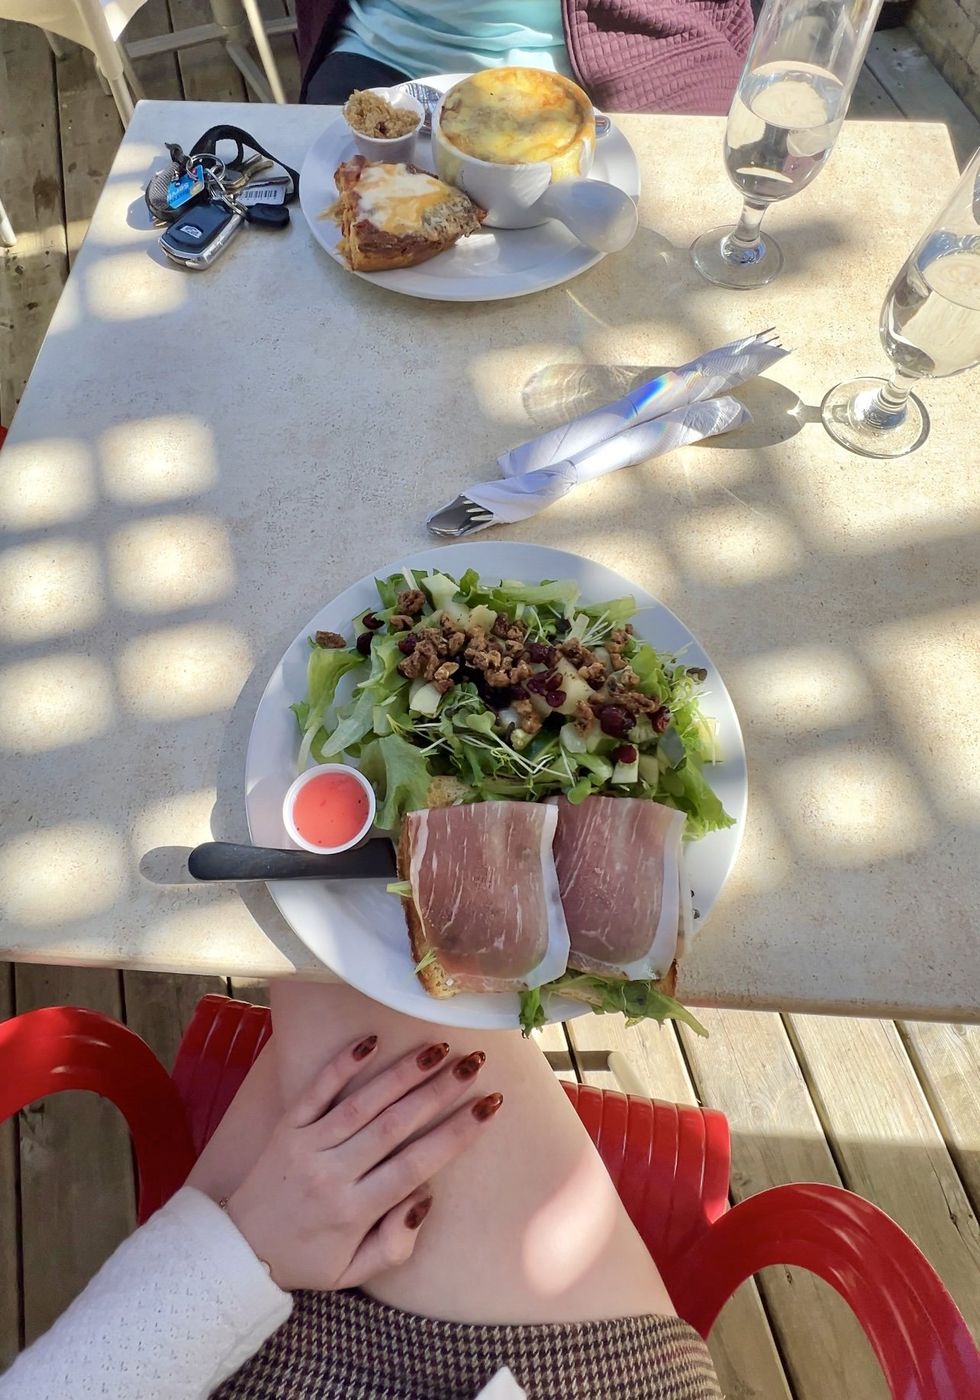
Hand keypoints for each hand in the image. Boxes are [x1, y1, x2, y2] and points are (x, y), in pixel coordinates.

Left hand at [223, 1036, 500, 1290]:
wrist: (241, 1249)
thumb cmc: (307, 1258)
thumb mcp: (353, 1272)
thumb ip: (396, 1245)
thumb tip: (425, 1197)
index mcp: (353, 1211)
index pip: (415, 1165)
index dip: (456, 1134)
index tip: (488, 1106)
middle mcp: (332, 1173)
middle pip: (395, 1126)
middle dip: (440, 1092)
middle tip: (474, 1065)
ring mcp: (307, 1145)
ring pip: (363, 1102)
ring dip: (403, 1073)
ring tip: (439, 1048)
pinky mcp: (288, 1126)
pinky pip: (317, 1090)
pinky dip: (343, 1064)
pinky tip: (371, 1040)